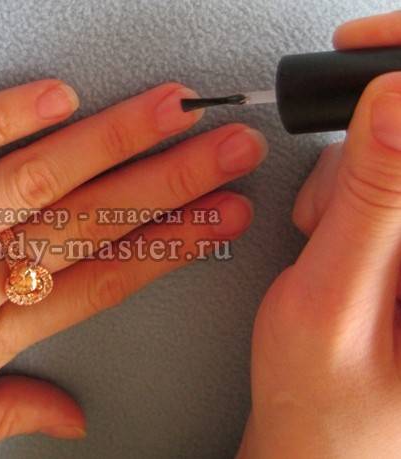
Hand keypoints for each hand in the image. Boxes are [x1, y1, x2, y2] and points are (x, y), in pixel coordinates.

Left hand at [0, 79, 266, 456]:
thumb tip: (64, 416)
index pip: (102, 284)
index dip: (170, 248)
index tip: (219, 220)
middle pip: (85, 226)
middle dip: (167, 182)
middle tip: (221, 151)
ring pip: (28, 184)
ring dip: (106, 143)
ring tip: (166, 114)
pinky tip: (52, 99)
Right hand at [238, 11, 400, 458]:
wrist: (318, 433)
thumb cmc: (326, 400)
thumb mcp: (330, 300)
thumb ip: (367, 200)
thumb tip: (393, 103)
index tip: (364, 50)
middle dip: (355, 154)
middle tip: (326, 210)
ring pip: (390, 155)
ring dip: (342, 180)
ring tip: (323, 241)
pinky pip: (379, 179)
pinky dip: (341, 192)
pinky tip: (331, 238)